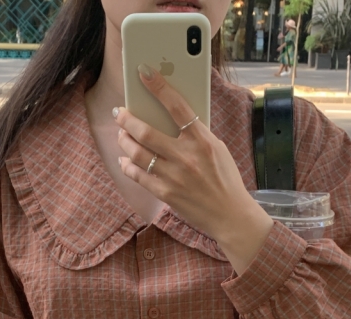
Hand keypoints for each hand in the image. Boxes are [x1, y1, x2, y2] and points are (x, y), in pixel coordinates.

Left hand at [115, 65, 264, 246]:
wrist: (231, 215)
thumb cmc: (225, 179)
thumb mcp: (217, 149)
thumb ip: (196, 134)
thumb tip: (171, 118)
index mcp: (203, 140)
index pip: (177, 106)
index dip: (159, 87)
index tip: (144, 72)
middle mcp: (187, 157)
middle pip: (147, 132)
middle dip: (127, 119)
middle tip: (119, 113)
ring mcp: (175, 177)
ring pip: (138, 154)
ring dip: (125, 141)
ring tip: (122, 135)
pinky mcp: (167, 194)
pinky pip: (139, 176)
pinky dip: (127, 166)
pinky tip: (124, 160)